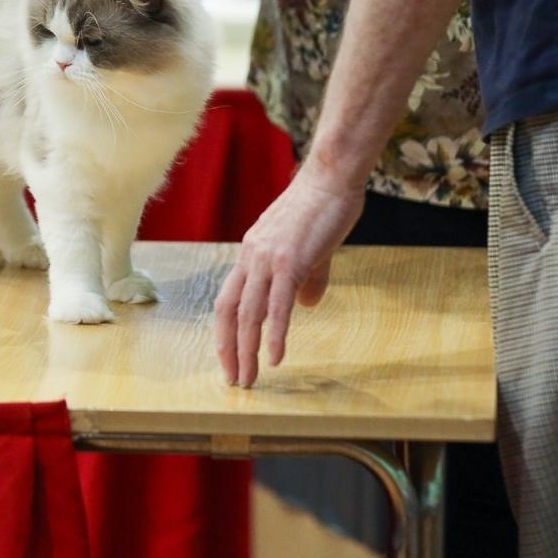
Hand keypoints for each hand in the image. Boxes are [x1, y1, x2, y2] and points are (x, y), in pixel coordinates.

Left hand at [214, 161, 365, 386]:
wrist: (331, 177)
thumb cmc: (323, 207)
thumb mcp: (308, 248)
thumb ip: (305, 278)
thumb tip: (305, 306)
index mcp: (251, 253)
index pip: (228, 298)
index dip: (226, 331)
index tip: (230, 358)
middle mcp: (251, 257)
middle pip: (229, 311)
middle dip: (229, 349)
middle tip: (234, 380)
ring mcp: (268, 258)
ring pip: (249, 313)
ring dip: (246, 350)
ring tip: (249, 378)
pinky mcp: (291, 260)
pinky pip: (277, 305)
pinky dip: (275, 335)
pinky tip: (275, 358)